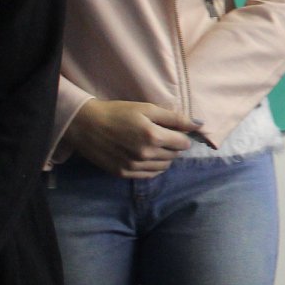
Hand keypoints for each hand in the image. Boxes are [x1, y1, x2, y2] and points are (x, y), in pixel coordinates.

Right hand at [66, 100, 200, 177]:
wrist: (85, 125)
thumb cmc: (118, 113)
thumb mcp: (147, 109)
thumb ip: (175, 118)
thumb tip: (199, 125)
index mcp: (154, 137)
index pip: (184, 143)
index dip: (181, 136)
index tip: (173, 131)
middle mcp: (146, 155)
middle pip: (174, 155)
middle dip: (173, 146)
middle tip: (161, 137)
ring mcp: (134, 166)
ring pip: (164, 167)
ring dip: (164, 158)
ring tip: (153, 147)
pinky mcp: (124, 174)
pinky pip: (149, 175)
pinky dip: (153, 167)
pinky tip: (146, 157)